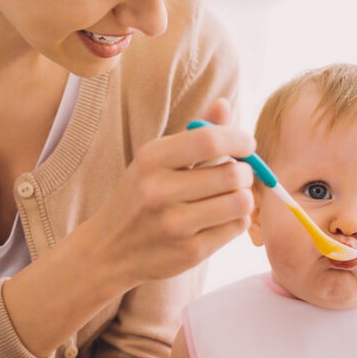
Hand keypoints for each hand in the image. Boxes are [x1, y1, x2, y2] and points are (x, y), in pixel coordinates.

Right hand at [87, 98, 254, 285]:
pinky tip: (222, 217)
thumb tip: (225, 105)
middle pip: (231, 173)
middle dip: (245, 171)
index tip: (247, 144)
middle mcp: (159, 191)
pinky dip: (238, 219)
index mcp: (151, 159)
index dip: (239, 139)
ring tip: (231, 194)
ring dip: (244, 195)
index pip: (210, 140)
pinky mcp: (189, 252)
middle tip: (239, 173)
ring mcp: (174, 225)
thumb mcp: (155, 160)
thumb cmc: (139, 197)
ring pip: (240, 202)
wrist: (109, 251)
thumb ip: (194, 133)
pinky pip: (237, 227)